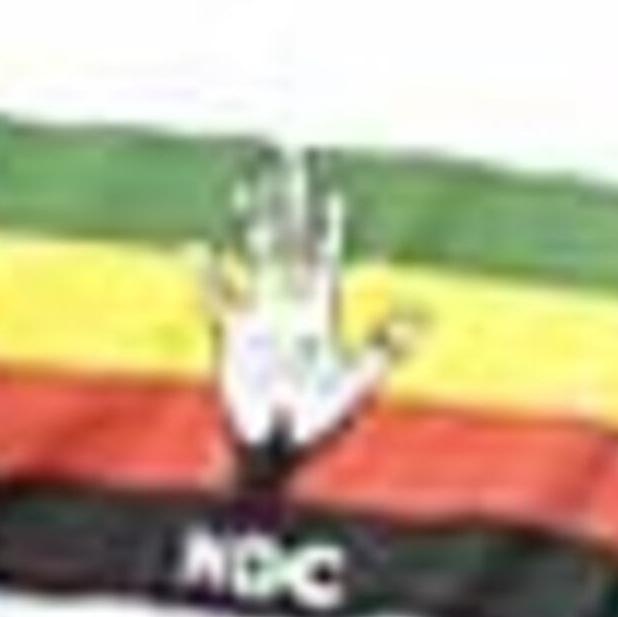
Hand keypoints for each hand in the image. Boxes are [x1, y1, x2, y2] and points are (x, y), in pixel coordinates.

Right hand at [200, 158, 416, 461]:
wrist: (277, 452)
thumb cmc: (320, 423)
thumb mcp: (358, 382)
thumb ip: (385, 346)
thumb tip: (425, 318)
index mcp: (320, 315)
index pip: (323, 260)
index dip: (326, 229)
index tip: (329, 196)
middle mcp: (290, 308)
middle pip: (290, 243)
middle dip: (289, 204)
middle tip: (286, 164)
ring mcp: (260, 319)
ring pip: (258, 260)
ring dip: (256, 224)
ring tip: (250, 189)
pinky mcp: (233, 338)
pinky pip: (218, 299)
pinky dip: (206, 276)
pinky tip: (193, 250)